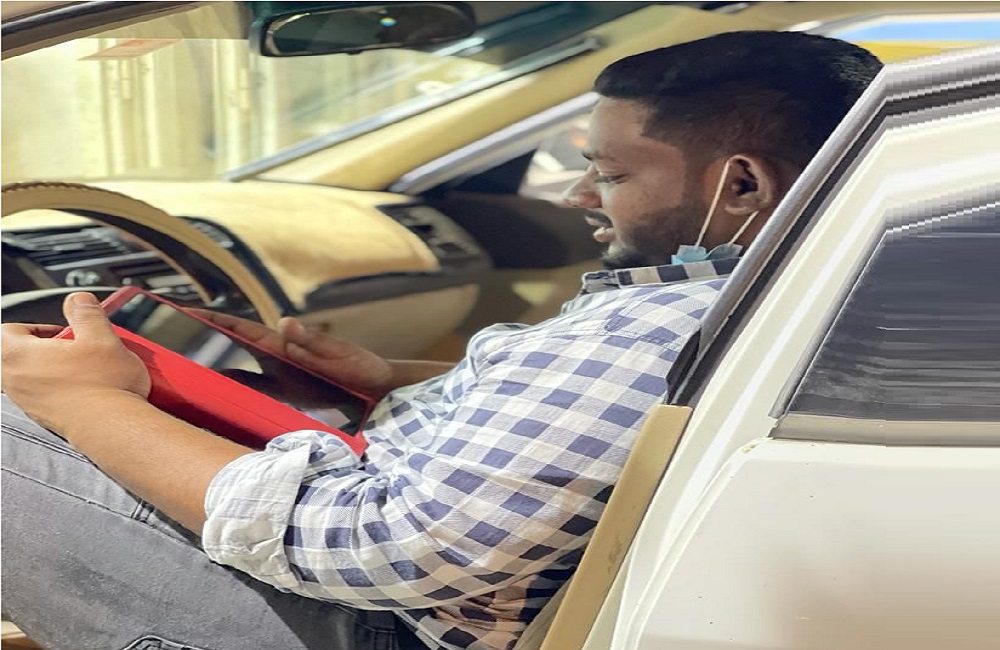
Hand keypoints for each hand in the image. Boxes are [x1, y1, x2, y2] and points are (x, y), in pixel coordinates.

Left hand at [1, 292, 150, 433]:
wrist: (113, 426)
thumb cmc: (104, 386)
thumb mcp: (102, 337)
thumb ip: (86, 313)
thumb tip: (78, 300)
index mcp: (18, 355)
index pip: (6, 331)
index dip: (33, 326)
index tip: (60, 331)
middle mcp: (15, 381)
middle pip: (17, 356)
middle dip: (44, 349)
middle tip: (73, 349)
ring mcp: (28, 403)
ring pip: (31, 378)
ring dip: (53, 371)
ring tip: (84, 370)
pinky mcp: (44, 419)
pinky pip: (45, 398)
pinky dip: (61, 391)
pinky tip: (88, 391)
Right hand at [190, 310, 393, 398]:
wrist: (381, 391)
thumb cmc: (363, 367)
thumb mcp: (341, 354)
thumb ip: (314, 342)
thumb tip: (285, 323)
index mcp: (286, 346)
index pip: (244, 330)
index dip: (214, 321)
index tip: (183, 313)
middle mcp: (278, 360)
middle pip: (231, 350)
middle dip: (201, 344)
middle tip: (165, 343)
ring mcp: (279, 380)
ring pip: (237, 374)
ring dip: (210, 372)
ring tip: (176, 373)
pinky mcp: (286, 399)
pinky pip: (252, 396)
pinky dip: (231, 396)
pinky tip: (211, 404)